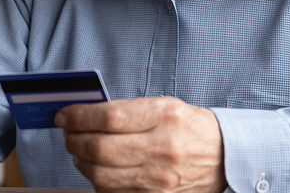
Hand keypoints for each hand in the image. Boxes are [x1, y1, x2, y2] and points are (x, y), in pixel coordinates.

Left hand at [56, 96, 225, 192]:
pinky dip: (97, 181)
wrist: (223, 158)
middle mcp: (161, 147)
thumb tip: (87, 114)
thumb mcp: (165, 106)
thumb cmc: (192, 128)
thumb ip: (128, 109)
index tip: (65, 115)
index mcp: (164, 116)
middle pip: (100, 147)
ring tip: (79, 151)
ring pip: (101, 174)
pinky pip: (113, 192)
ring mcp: (158, 178)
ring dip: (81, 161)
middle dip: (74, 139)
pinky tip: (97, 169)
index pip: (109, 116)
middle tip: (68, 133)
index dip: (80, 116)